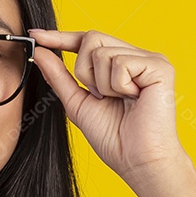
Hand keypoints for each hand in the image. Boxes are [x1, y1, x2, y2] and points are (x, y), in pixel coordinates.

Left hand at [29, 28, 188, 185]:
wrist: (137, 160)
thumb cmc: (113, 138)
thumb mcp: (77, 103)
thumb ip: (59, 76)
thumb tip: (40, 51)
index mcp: (119, 64)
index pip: (86, 41)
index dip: (61, 37)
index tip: (35, 36)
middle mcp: (135, 57)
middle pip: (91, 39)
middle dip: (84, 71)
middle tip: (100, 96)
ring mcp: (149, 60)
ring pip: (102, 52)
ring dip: (101, 84)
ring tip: (119, 101)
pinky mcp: (160, 66)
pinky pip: (120, 63)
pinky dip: (117, 85)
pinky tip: (133, 98)